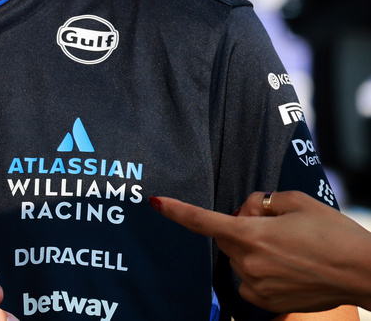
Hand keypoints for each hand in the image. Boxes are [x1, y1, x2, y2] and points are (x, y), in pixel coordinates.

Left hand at [151, 192, 370, 312]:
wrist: (364, 271)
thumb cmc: (335, 234)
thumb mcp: (296, 201)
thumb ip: (261, 202)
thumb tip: (247, 211)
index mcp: (252, 235)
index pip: (202, 221)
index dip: (176, 211)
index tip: (155, 202)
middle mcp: (249, 263)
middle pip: (226, 237)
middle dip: (240, 227)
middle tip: (274, 223)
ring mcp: (257, 286)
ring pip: (238, 259)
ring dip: (252, 250)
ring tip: (289, 248)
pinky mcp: (267, 303)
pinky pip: (248, 281)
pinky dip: (258, 271)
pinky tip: (285, 266)